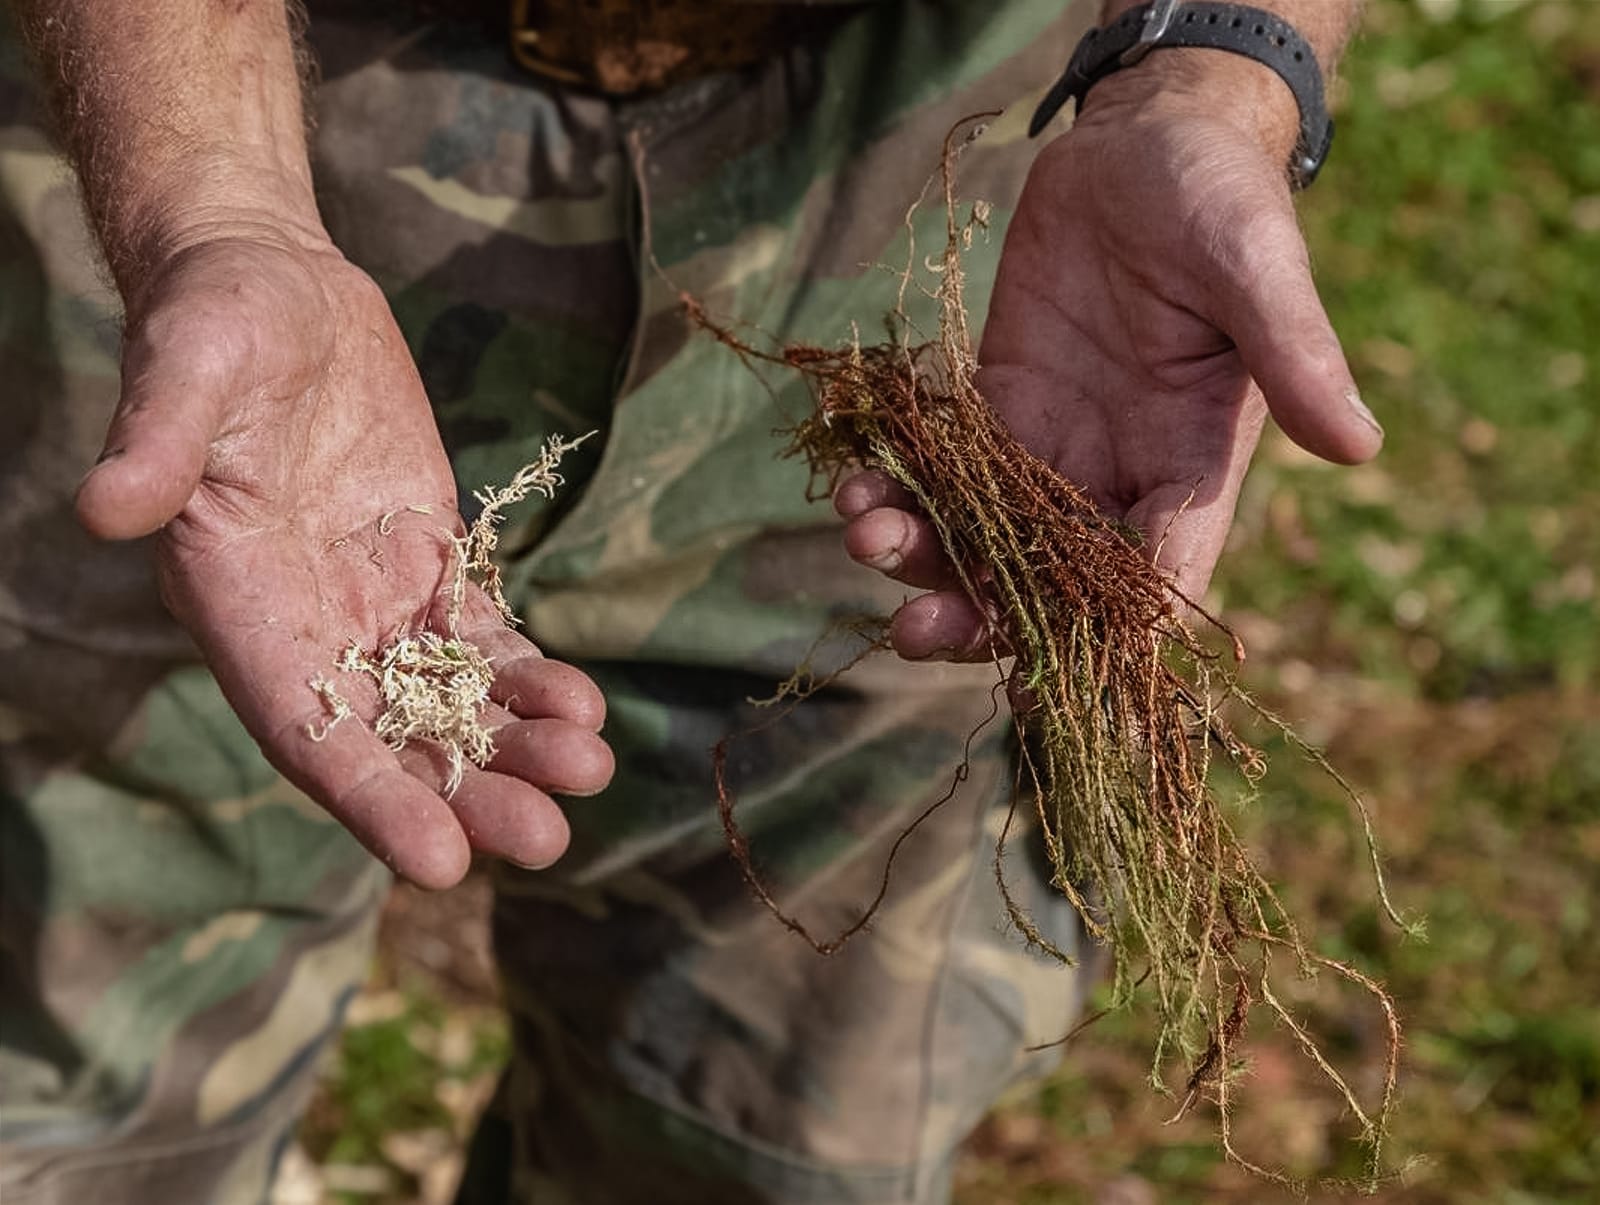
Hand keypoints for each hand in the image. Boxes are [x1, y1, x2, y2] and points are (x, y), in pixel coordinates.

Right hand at [78, 233, 612, 887]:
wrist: (274, 286)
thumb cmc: (214, 321)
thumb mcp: (185, 367)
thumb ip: (155, 443)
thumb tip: (103, 510)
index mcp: (238, 604)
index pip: (306, 728)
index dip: (371, 800)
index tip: (440, 865)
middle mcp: (307, 624)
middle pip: (392, 737)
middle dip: (467, 793)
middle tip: (548, 841)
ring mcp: (372, 600)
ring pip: (449, 701)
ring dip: (516, 746)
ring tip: (590, 770)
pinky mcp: (425, 562)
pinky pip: (482, 639)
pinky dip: (528, 677)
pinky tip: (582, 707)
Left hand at [838, 60, 1382, 659]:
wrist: (1145, 144)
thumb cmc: (1219, 197)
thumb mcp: (1257, 269)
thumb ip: (1294, 356)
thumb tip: (1363, 447)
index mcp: (1194, 469)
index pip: (1156, 582)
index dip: (1105, 644)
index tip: (1043, 686)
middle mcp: (1118, 476)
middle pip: (1050, 586)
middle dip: (981, 616)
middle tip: (914, 630)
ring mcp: (1050, 446)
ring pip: (984, 539)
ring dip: (924, 555)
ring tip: (865, 533)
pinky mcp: (996, 406)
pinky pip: (943, 472)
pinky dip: (899, 487)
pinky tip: (856, 483)